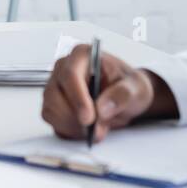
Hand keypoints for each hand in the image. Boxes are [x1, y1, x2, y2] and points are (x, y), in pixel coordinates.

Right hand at [40, 44, 177, 142]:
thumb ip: (121, 95)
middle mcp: (64, 69)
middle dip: (75, 117)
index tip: (89, 118)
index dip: (77, 98)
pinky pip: (53, 122)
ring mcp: (56, 88)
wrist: (126, 97)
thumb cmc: (128, 85)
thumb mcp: (135, 88)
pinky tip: (86, 130)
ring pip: (51, 110)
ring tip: (96, 129)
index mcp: (82, 55)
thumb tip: (102, 108)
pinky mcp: (54, 106)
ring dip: (72, 126)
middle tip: (97, 130)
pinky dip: (69, 131)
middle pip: (54, 95)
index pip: (70, 74)